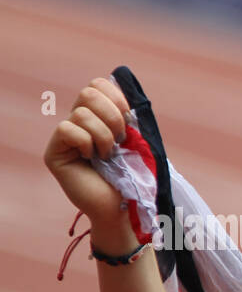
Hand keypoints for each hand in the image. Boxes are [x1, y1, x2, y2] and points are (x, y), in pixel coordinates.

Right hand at [43, 78, 134, 240]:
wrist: (124, 207)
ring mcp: (64, 137)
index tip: (130, 118)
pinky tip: (92, 159)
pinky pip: (68, 129)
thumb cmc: (133, 178)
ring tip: (108, 155)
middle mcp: (78, 122)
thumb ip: (130, 118)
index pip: (98, 84)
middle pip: (88, 92)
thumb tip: (129, 95)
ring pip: (80, 113)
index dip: (116, 96)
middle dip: (113, 115)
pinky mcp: (54, 152)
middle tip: (121, 140)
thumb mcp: (137, 143)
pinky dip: (87, 143)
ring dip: (104, 136)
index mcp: (98, 116)